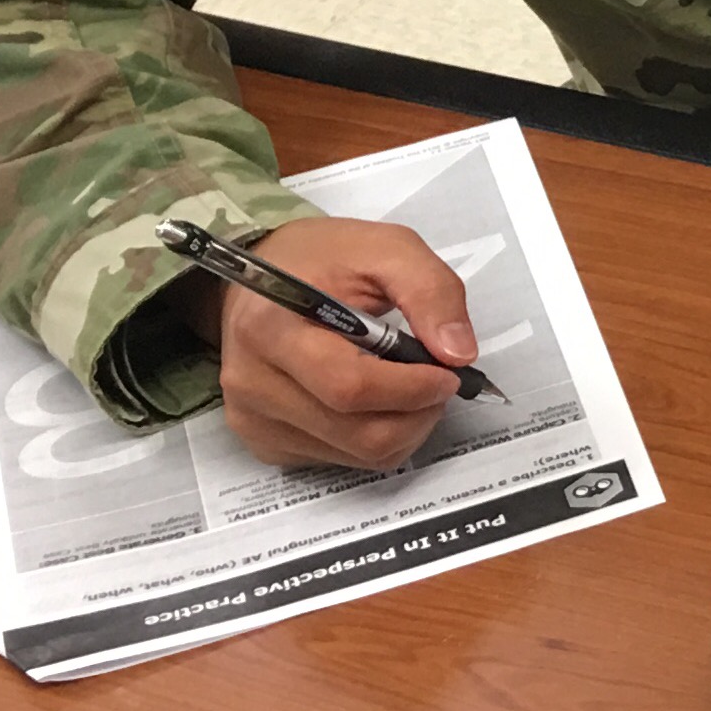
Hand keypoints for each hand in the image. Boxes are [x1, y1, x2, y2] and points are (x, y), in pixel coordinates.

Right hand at [184, 217, 475, 470]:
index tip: (448, 371)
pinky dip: (376, 438)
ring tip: (410, 387)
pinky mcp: (264, 442)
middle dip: (420, 412)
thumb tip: (458, 354)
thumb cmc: (322, 261)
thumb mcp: (387, 249)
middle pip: (360, 433)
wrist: (260, 281)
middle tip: (438, 381)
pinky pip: (341, 461)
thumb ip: (431, 292)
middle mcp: (251, 382)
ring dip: (406, 428)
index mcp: (271, 328)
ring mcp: (253, 419)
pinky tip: (375, 400)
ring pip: (358, 455)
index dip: (414, 388)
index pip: (351, 387)